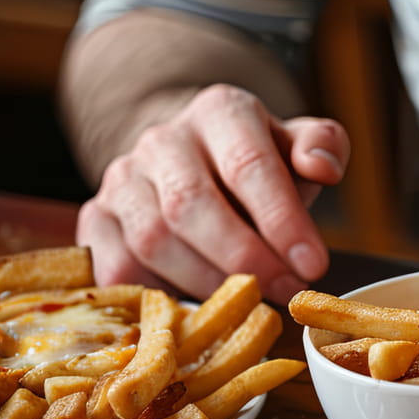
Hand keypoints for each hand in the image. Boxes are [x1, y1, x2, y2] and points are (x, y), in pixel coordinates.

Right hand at [76, 84, 349, 304]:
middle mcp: (162, 138)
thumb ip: (322, 147)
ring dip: (207, 281)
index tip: (314, 265)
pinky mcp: (96, 217)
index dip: (282, 221)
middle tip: (285, 289)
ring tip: (249, 298)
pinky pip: (116, 266)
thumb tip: (322, 166)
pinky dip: (156, 294)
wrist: (195, 162)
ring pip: (153, 239)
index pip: (248, 165)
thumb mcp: (298, 147)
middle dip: (245, 258)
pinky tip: (198, 306)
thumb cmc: (257, 165)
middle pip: (192, 204)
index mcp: (220, 111)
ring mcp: (122, 177)